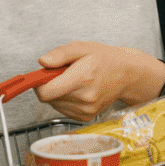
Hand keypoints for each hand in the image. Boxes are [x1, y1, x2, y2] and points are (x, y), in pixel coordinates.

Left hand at [34, 42, 164, 121]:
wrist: (126, 74)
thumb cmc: (104, 59)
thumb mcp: (81, 47)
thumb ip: (60, 54)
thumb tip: (42, 62)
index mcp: (82, 78)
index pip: (46, 92)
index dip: (38, 83)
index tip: (43, 75)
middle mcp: (85, 98)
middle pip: (48, 98)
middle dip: (49, 85)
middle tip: (62, 73)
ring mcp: (86, 110)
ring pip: (55, 105)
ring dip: (57, 93)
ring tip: (73, 81)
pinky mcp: (86, 117)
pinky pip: (64, 110)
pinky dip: (65, 100)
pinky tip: (77, 90)